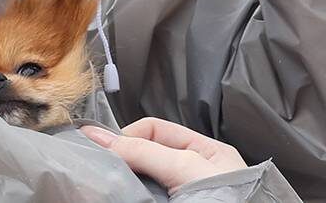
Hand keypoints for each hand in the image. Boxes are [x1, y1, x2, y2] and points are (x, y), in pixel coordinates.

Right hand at [79, 118, 248, 193]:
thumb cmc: (227, 201)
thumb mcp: (186, 168)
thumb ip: (146, 150)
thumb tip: (102, 137)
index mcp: (204, 153)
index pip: (155, 130)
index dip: (127, 135)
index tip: (102, 146)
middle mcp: (189, 174)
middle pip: (143, 156)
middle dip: (121, 158)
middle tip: (98, 163)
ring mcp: (176, 198)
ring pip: (138, 181)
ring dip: (120, 180)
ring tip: (103, 181)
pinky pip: (137, 199)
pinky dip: (124, 196)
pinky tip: (112, 195)